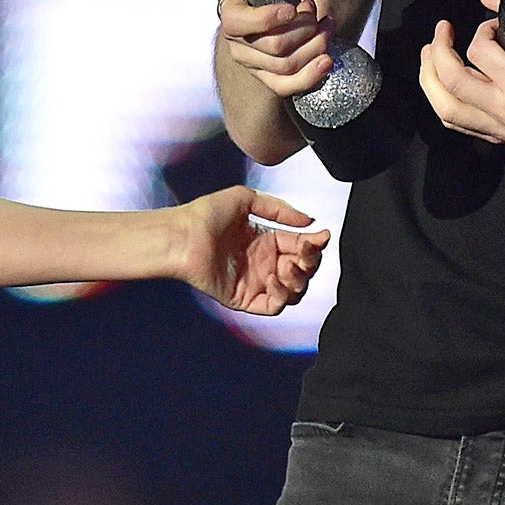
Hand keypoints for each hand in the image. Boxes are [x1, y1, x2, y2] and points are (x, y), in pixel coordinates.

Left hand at [177, 186, 331, 314]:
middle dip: (310, 261)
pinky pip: (274, 305)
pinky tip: (275, 278)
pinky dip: (282, 295)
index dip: (313, 243)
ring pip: (293, 291)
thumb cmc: (206, 214)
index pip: (299, 246)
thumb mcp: (246, 199)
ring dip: (299, 280)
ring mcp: (255, 282)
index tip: (322, 235)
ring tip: (289, 266)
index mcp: (266, 241)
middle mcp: (263, 263)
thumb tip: (309, 220)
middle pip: (302, 270)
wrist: (182, 235)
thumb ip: (279, 209)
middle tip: (307, 251)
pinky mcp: (244, 299)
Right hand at [217, 0, 336, 100]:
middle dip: (305, 28)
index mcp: (228, 10)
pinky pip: (287, 87)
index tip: (295, 5)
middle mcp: (236, 42)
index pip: (239, 23)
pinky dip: (310, 76)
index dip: (268, 18)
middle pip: (274, 47)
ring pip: (286, 66)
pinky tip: (328, 59)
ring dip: (316, 45)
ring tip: (327, 25)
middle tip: (316, 10)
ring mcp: (252, 63)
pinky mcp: (270, 77)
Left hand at [417, 0, 504, 143]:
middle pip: (452, 84)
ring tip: (429, 54)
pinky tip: (440, 80)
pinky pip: (458, 122)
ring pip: (447, 109)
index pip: (479, 54)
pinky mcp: (502, 137)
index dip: (479, 32)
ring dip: (430, 79)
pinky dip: (443, 99)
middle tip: (440, 32)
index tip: (491, 26)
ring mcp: (504, 130)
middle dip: (437, 53)